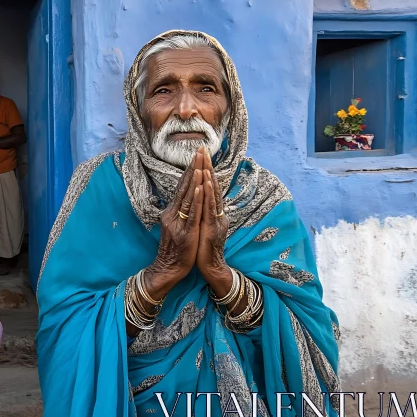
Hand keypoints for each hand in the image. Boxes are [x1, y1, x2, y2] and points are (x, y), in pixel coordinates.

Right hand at [150, 151, 204, 283]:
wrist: (169, 268)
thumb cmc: (175, 249)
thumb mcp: (175, 227)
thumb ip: (178, 213)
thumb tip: (183, 200)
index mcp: (172, 212)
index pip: (181, 188)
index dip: (189, 171)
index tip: (196, 156)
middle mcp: (173, 214)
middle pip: (184, 188)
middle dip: (193, 168)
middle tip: (199, 151)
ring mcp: (179, 222)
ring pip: (188, 198)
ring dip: (195, 180)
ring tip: (200, 164)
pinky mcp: (186, 232)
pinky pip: (192, 213)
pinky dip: (197, 199)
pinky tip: (201, 188)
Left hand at [196, 147, 230, 279]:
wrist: (210, 266)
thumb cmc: (203, 247)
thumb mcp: (202, 225)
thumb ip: (203, 212)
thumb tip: (199, 199)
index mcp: (213, 211)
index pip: (209, 187)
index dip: (205, 170)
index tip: (201, 154)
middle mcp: (216, 213)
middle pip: (212, 186)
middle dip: (207, 167)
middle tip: (203, 150)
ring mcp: (216, 220)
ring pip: (212, 196)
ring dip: (208, 178)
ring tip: (204, 163)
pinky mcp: (212, 228)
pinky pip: (209, 210)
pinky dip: (207, 197)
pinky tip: (203, 186)